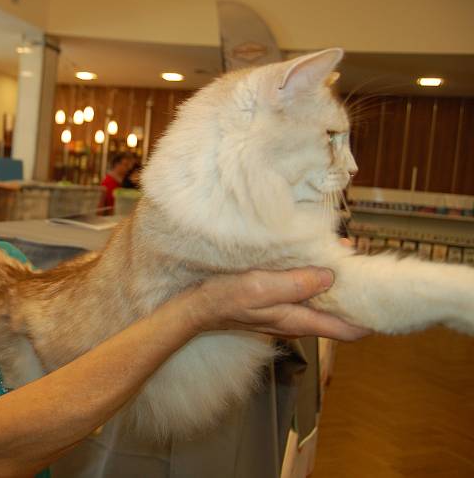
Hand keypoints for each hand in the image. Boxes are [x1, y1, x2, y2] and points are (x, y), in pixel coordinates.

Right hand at [192, 267, 370, 340]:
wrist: (196, 307)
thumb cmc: (225, 298)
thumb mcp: (261, 286)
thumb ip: (296, 283)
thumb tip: (330, 277)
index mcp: (299, 320)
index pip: (348, 331)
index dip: (371, 319)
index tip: (388, 300)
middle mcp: (298, 320)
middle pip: (339, 313)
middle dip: (356, 293)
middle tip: (367, 264)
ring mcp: (286, 312)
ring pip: (323, 301)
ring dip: (335, 282)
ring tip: (345, 253)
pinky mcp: (276, 302)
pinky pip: (306, 293)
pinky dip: (316, 278)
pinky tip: (315, 259)